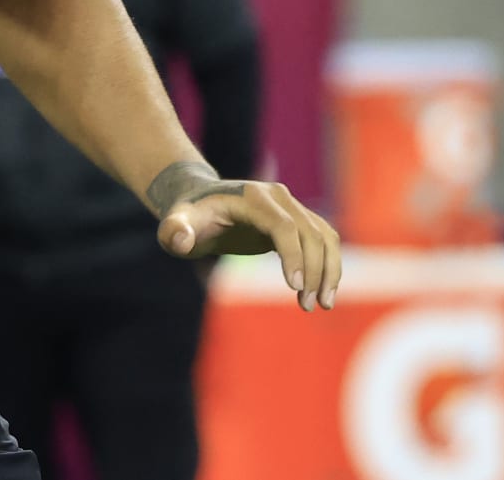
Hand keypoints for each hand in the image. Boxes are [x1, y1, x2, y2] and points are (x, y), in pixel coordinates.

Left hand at [155, 173, 341, 311]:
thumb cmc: (189, 216)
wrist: (201, 202)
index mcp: (252, 197)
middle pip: (310, 233)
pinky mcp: (298, 219)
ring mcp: (291, 206)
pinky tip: (322, 292)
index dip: (293, 255)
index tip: (295, 287)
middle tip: (307, 306)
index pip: (283, 225)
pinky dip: (329, 265)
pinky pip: (323, 241)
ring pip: (324, 237)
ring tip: (321, 304)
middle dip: (314, 270)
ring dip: (329, 270)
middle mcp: (278, 196)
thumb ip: (174, 230)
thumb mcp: (176, 223)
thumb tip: (181, 239)